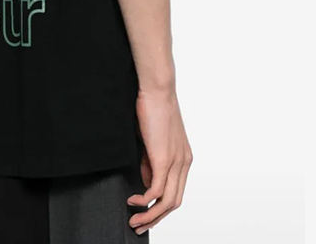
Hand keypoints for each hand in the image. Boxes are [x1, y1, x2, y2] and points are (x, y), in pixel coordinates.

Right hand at [127, 87, 192, 234]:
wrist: (157, 90)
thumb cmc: (153, 108)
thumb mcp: (152, 140)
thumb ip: (151, 161)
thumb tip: (146, 180)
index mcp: (183, 159)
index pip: (176, 192)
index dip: (161, 206)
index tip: (146, 213)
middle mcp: (184, 163)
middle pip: (174, 202)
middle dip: (156, 218)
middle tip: (138, 226)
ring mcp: (175, 162)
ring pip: (166, 201)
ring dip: (150, 215)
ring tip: (134, 221)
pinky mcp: (164, 159)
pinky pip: (156, 189)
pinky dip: (144, 200)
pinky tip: (132, 200)